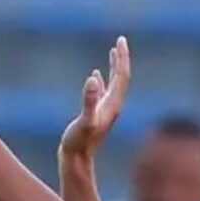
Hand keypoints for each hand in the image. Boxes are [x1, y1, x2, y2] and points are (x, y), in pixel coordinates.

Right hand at [59, 37, 130, 158]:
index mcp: (112, 105)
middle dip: (121, 59)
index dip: (122, 58)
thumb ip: (89, 101)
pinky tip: (95, 76)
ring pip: (113, 84)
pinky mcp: (96, 114)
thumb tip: (94, 79)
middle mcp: (112, 106)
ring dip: (114, 67)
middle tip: (121, 41)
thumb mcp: (85, 121)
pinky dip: (102, 80)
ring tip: (114, 52)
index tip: (121, 40)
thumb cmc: (79, 142)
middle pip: (121, 78)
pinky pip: (102, 93)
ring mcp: (105, 110)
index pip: (121, 76)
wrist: (77, 160)